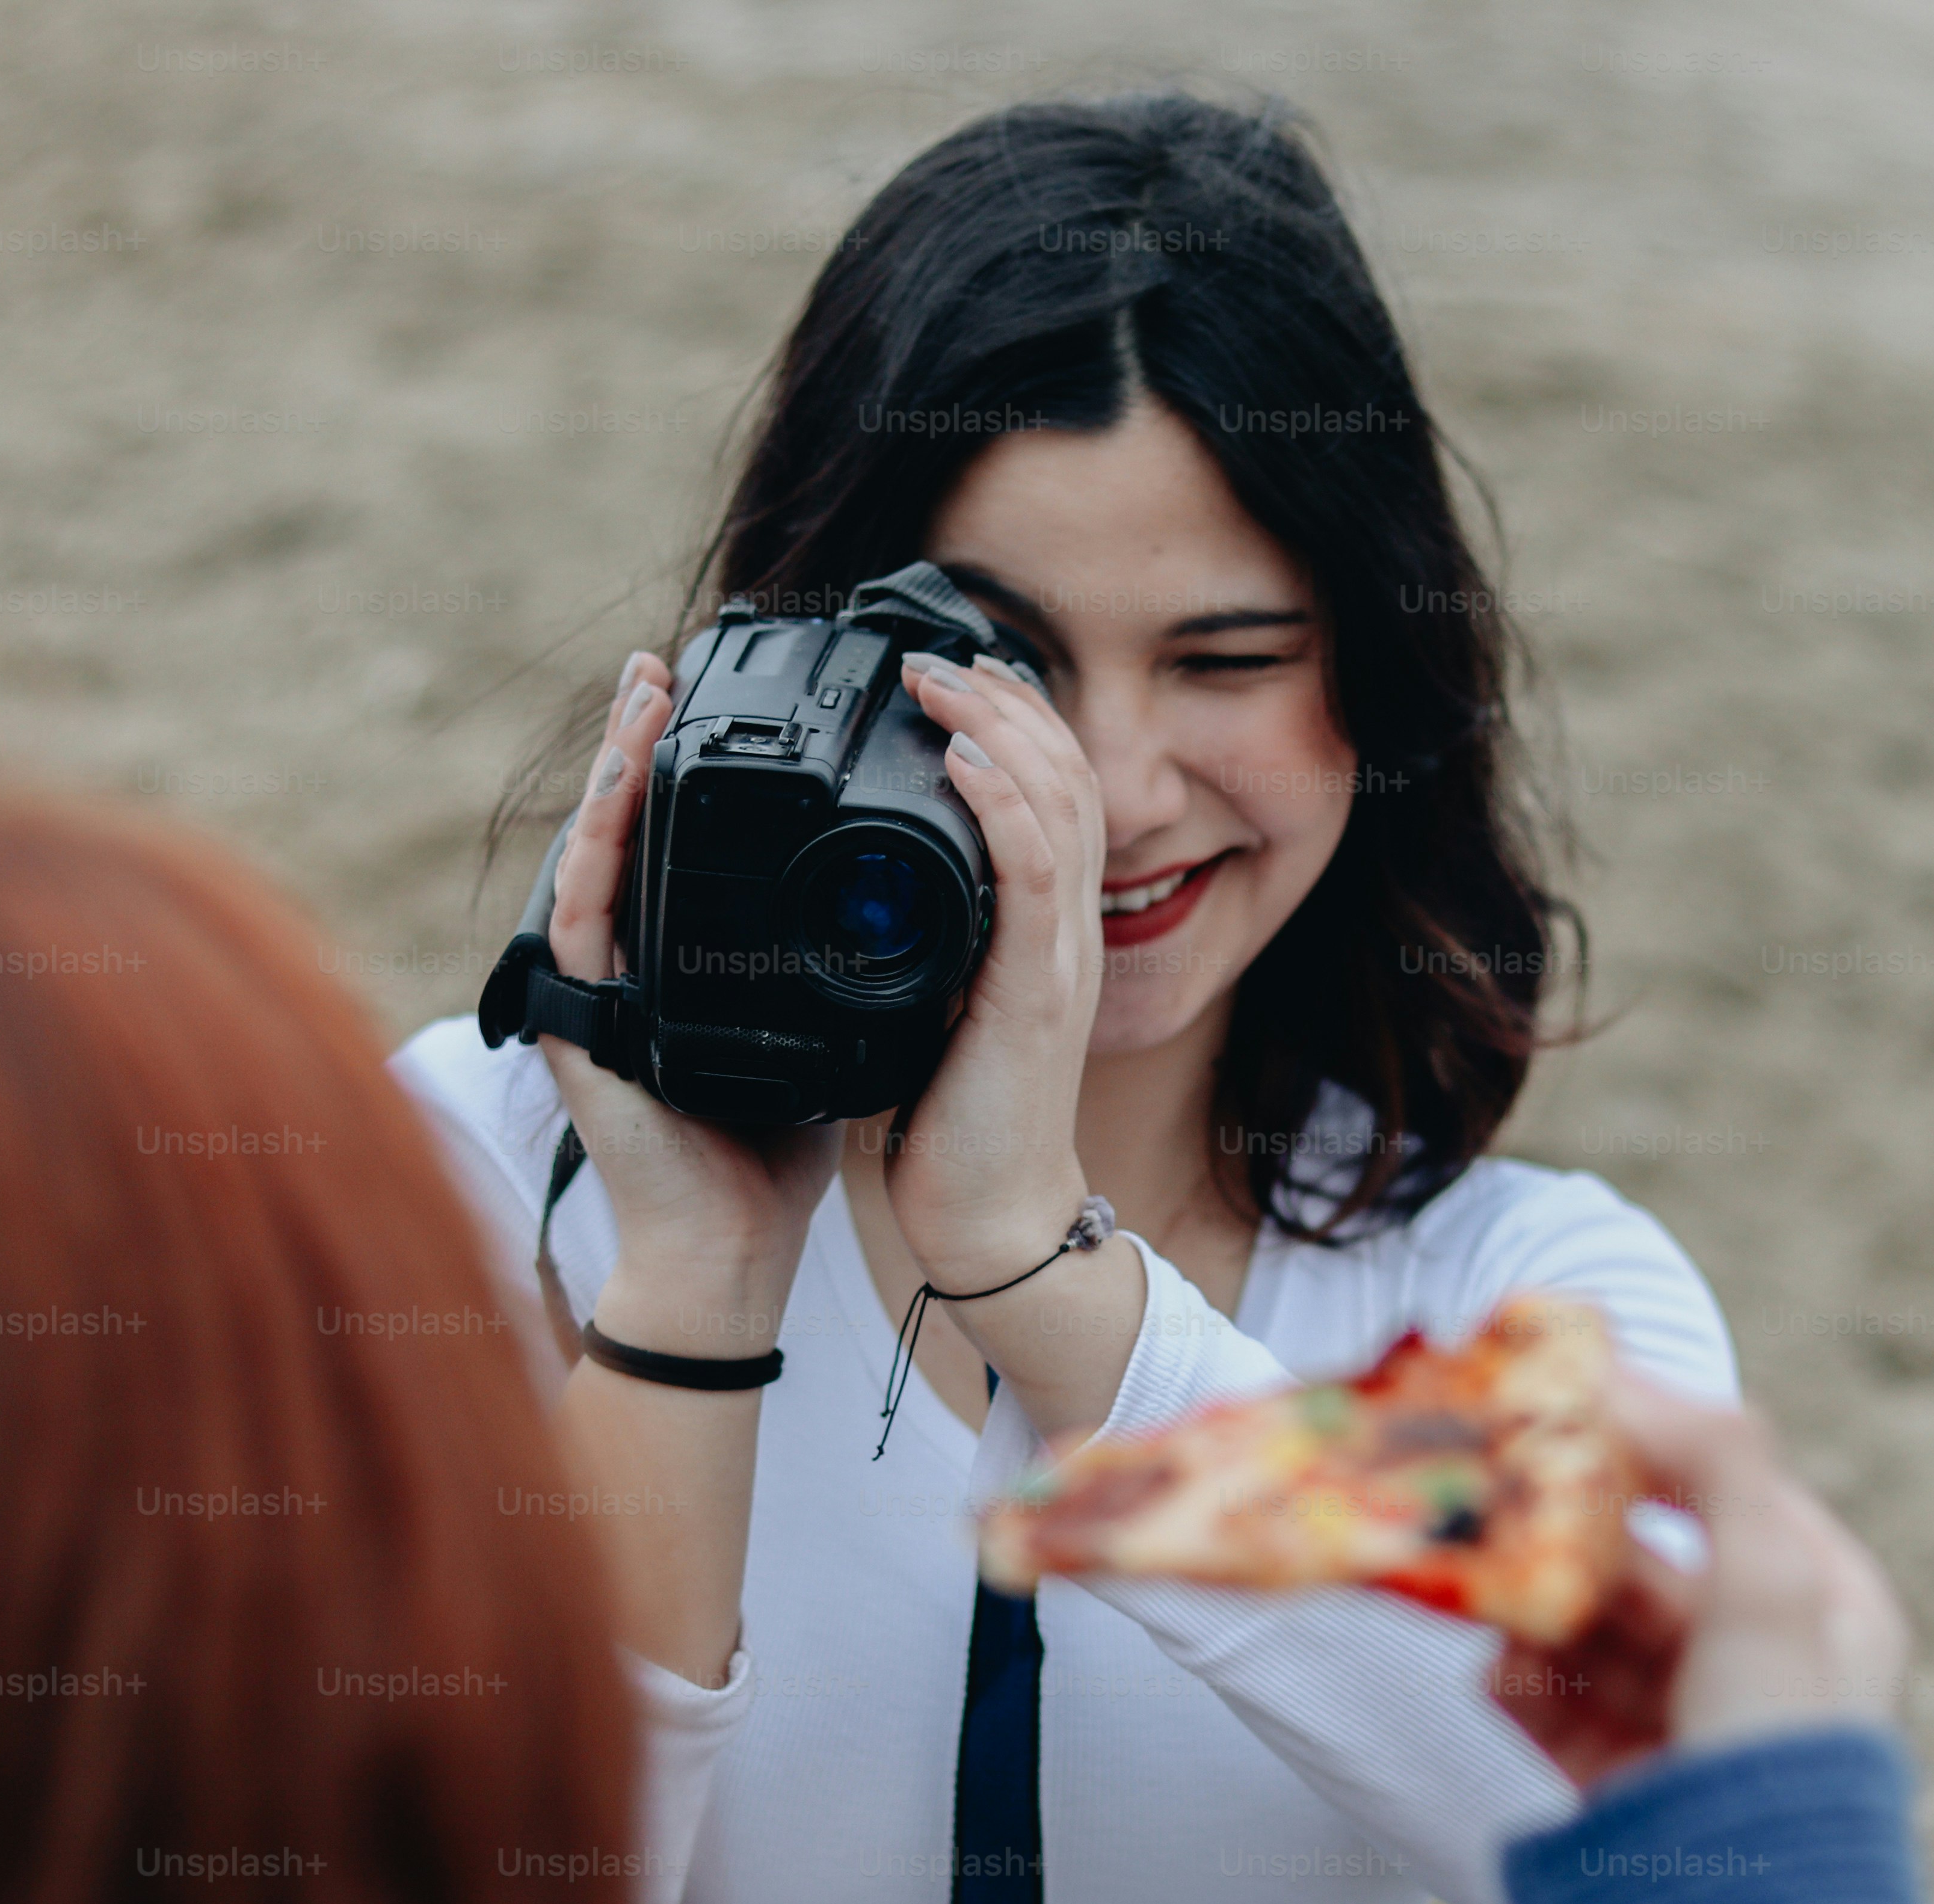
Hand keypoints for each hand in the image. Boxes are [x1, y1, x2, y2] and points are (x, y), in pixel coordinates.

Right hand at [538, 651, 835, 1352]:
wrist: (735, 1248)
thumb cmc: (774, 1146)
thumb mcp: (823, 1025)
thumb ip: (835, 961)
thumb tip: (906, 898)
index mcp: (685, 956)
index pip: (682, 843)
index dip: (688, 768)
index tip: (714, 694)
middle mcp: (631, 961)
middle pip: (627, 831)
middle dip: (637, 743)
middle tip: (658, 665)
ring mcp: (599, 989)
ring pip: (596, 856)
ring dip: (612, 772)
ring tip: (637, 698)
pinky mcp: (582, 1022)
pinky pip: (583, 921)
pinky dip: (597, 852)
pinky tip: (612, 797)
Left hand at [877, 650, 1107, 1291]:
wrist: (989, 1221)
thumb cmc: (955, 1125)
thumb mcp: (934, 1005)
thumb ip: (925, 942)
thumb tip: (869, 888)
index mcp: (1041, 932)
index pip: (1050, 794)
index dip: (1010, 721)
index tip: (950, 674)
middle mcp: (1064, 932)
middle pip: (1064, 774)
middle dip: (1002, 698)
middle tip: (935, 652)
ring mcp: (1059, 958)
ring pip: (1057, 803)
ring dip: (998, 725)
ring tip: (941, 677)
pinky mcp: (1036, 993)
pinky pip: (1035, 872)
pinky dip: (1002, 803)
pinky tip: (966, 756)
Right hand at [1493, 1375, 1911, 1786]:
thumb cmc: (1781, 1747)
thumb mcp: (1774, 1586)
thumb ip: (1715, 1461)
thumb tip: (1630, 1374)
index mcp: (1823, 1605)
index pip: (1728, 1489)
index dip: (1649, 1439)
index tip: (1565, 1393)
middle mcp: (1757, 1660)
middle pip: (1642, 1558)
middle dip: (1568, 1530)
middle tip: (1493, 1487)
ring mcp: (1682, 1724)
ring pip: (1587, 1629)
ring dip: (1533, 1606)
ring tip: (1485, 1591)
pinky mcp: (1617, 1782)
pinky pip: (1554, 1706)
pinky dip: (1521, 1685)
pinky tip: (1498, 1679)